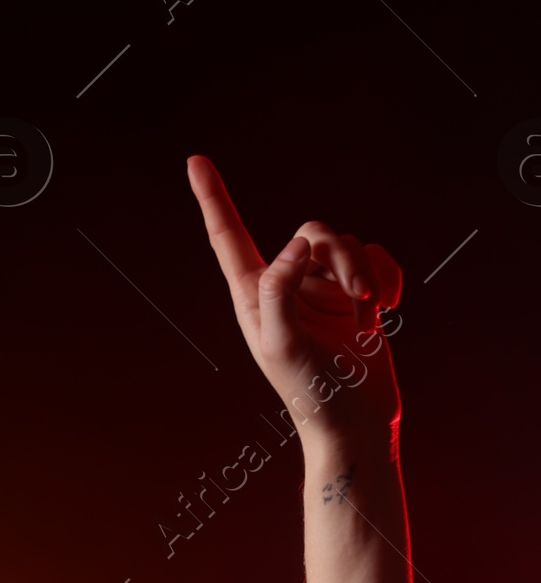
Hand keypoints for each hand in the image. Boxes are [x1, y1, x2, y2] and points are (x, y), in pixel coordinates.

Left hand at [187, 154, 402, 446]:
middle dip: (339, 254)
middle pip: (312, 233)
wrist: (355, 421)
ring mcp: (323, 290)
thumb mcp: (282, 342)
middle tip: (355, 295)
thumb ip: (280, 289)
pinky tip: (387, 306)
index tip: (195, 161)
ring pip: (347, 244)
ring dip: (365, 270)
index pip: (229, 237)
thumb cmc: (310, 391)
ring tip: (370, 309)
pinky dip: (386, 275)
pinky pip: (375, 258)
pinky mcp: (357, 297)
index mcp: (254, 296)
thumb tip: (297, 245)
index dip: (213, 199)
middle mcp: (286, 286)